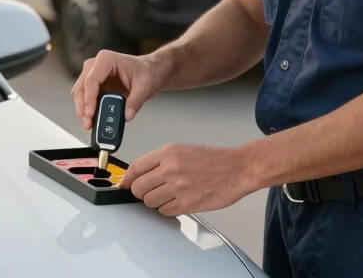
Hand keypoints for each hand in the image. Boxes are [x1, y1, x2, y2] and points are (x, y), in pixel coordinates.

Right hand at [71, 49, 168, 130]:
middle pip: (81, 88)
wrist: (150, 71)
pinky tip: (92, 120)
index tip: (90, 113)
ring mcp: (93, 75)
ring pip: (80, 94)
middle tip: (88, 123)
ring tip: (90, 125)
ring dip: (83, 110)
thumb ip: (135, 102)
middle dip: (83, 107)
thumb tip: (126, 116)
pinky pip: (86, 99)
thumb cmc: (147, 72)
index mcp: (106, 60)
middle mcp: (96, 65)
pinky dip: (87, 110)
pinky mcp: (95, 86)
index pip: (92, 80)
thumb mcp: (144, 86)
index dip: (89, 98)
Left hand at [118, 143, 251, 216]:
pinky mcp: (187, 203)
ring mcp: (178, 187)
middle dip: (142, 192)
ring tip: (169, 195)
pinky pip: (164, 211)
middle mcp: (171, 169)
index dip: (127, 178)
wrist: (237, 168)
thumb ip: (160, 161)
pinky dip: (168, 209)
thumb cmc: (213, 159)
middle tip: (152, 191)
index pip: (136, 167)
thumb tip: (139, 174)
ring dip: (155, 201)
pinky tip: (178, 201)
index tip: (124, 184)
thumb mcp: (183, 150)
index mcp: (169, 152)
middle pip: (138, 187)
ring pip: (149, 202)